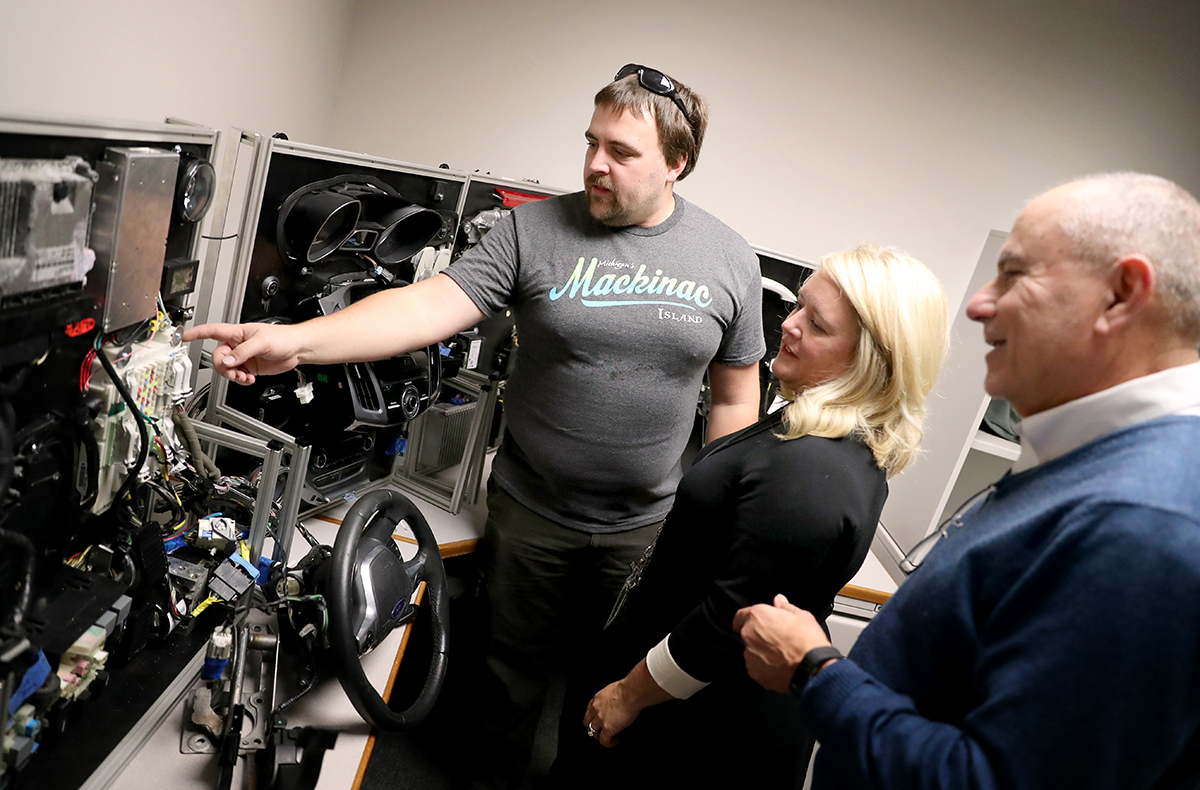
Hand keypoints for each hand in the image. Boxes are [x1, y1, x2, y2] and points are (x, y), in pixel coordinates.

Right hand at [182, 323, 304, 384]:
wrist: (296, 349)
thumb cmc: (282, 338)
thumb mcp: (261, 342)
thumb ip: (243, 352)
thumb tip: (228, 361)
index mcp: (237, 333)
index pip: (211, 331)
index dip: (196, 333)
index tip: (183, 336)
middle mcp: (237, 345)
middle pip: (217, 357)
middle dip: (223, 367)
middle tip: (234, 371)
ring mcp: (242, 356)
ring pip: (226, 368)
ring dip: (232, 376)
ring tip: (244, 377)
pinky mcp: (249, 367)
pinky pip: (236, 376)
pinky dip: (240, 380)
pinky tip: (249, 379)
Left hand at [583, 680, 642, 747]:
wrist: (631, 693)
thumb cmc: (627, 688)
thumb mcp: (614, 689)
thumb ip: (611, 696)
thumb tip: (618, 698)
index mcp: (597, 698)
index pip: (589, 710)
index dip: (592, 716)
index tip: (596, 719)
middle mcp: (596, 709)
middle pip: (587, 722)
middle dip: (592, 726)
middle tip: (599, 730)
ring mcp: (601, 720)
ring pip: (593, 732)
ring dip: (599, 736)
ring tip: (607, 738)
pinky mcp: (608, 729)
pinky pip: (604, 741)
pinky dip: (609, 743)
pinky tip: (614, 741)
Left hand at [734, 594, 831, 692]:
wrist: (812, 668)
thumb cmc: (808, 642)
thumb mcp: (802, 616)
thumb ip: (785, 607)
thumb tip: (779, 600)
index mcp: (758, 616)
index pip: (741, 615)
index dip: (747, 618)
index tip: (751, 622)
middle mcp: (749, 634)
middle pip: (747, 633)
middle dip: (758, 635)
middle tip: (777, 639)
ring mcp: (750, 654)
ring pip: (751, 650)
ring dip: (760, 651)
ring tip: (781, 654)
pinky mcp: (754, 672)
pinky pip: (755, 666)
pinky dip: (764, 666)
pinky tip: (779, 665)